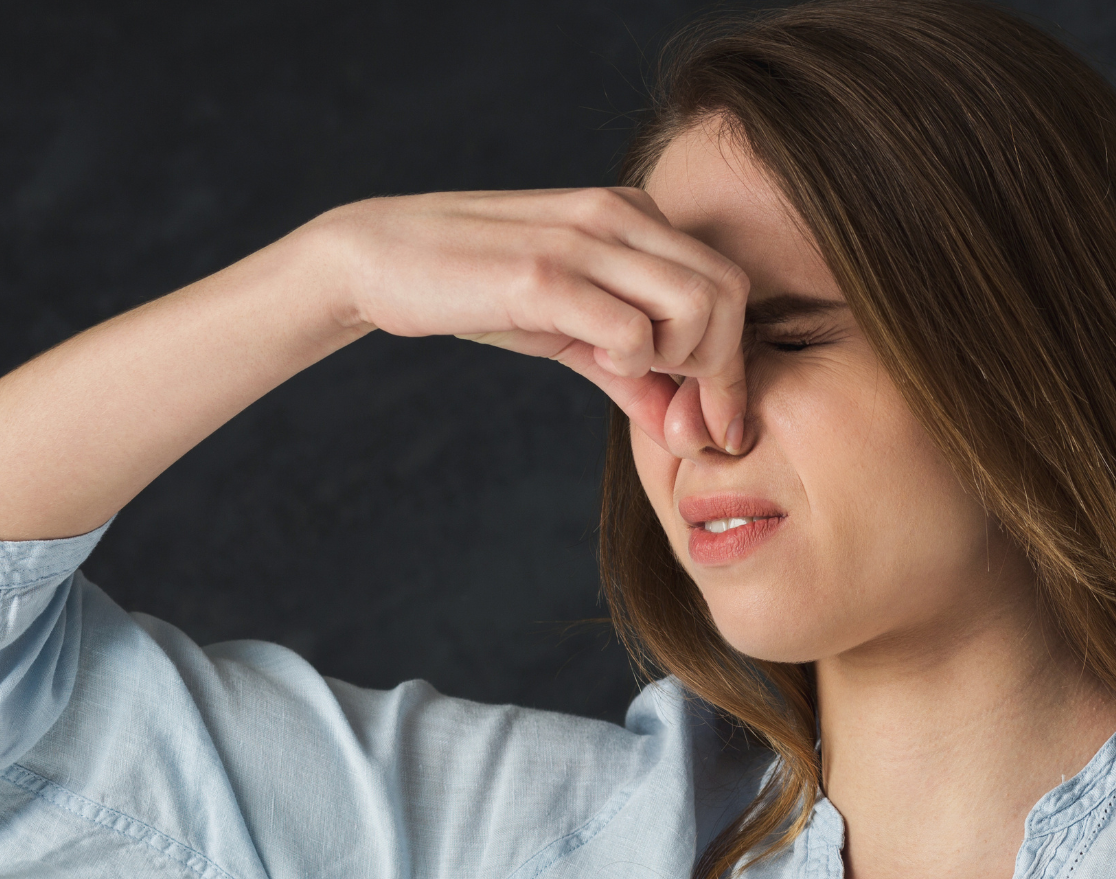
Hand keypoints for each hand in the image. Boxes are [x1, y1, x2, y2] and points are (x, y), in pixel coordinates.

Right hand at [312, 187, 751, 455]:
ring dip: (681, 363)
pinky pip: (633, 331)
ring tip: (633, 379)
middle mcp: (618, 215)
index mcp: (632, 215)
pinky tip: (599, 367)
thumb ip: (631, 372)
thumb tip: (682, 427)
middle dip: (719, 368)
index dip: (734, 364)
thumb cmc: (479, 289)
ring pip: (698, 305)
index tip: (715, 423)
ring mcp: (582, 240)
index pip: (728, 284)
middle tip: (677, 409)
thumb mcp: (568, 330)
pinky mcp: (543, 276)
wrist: (381, 256)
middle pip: (730, 294)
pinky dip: (633, 365)